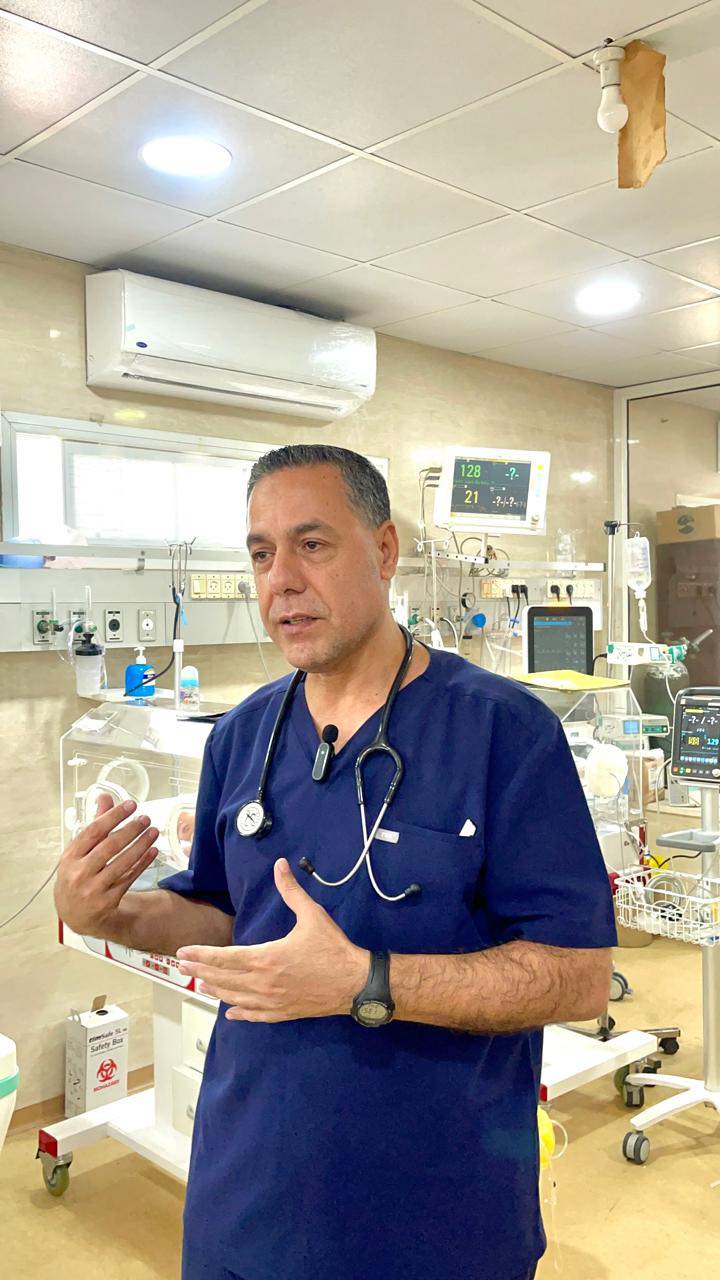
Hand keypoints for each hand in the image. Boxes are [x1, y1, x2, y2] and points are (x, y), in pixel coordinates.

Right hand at [54, 793, 158, 936]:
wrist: (75, 914)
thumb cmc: (77, 876)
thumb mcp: (79, 852)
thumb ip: (94, 824)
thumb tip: (105, 797)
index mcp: (70, 857)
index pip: (93, 832)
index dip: (113, 816)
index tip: (130, 805)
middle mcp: (79, 873)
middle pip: (110, 846)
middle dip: (131, 830)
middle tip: (145, 818)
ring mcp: (93, 889)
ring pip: (122, 862)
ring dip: (141, 845)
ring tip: (154, 832)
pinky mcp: (107, 901)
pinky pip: (129, 878)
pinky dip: (143, 863)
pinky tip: (153, 851)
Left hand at [177, 858, 367, 1022]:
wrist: (354, 983)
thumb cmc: (332, 948)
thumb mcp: (312, 915)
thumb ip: (292, 891)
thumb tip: (280, 865)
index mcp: (265, 958)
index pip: (224, 957)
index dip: (201, 954)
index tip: (183, 952)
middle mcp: (262, 983)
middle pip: (223, 978)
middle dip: (200, 971)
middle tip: (181, 967)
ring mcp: (271, 1001)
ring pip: (234, 998)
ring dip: (215, 990)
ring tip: (199, 984)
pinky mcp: (282, 1013)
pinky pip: (254, 1015)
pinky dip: (239, 1013)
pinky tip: (230, 1012)